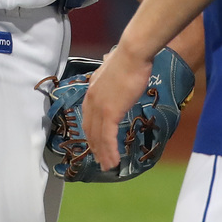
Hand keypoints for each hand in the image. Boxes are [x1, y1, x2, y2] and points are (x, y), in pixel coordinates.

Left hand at [81, 42, 154, 171]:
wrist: (133, 54)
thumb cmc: (129, 58)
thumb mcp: (113, 64)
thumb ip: (110, 68)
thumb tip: (110, 60)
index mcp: (92, 90)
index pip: (88, 117)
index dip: (91, 132)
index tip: (96, 143)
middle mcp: (91, 100)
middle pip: (90, 130)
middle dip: (95, 147)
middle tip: (101, 160)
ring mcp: (99, 107)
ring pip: (98, 137)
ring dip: (103, 154)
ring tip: (107, 167)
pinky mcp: (109, 112)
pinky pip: (107, 137)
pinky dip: (109, 151)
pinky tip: (114, 161)